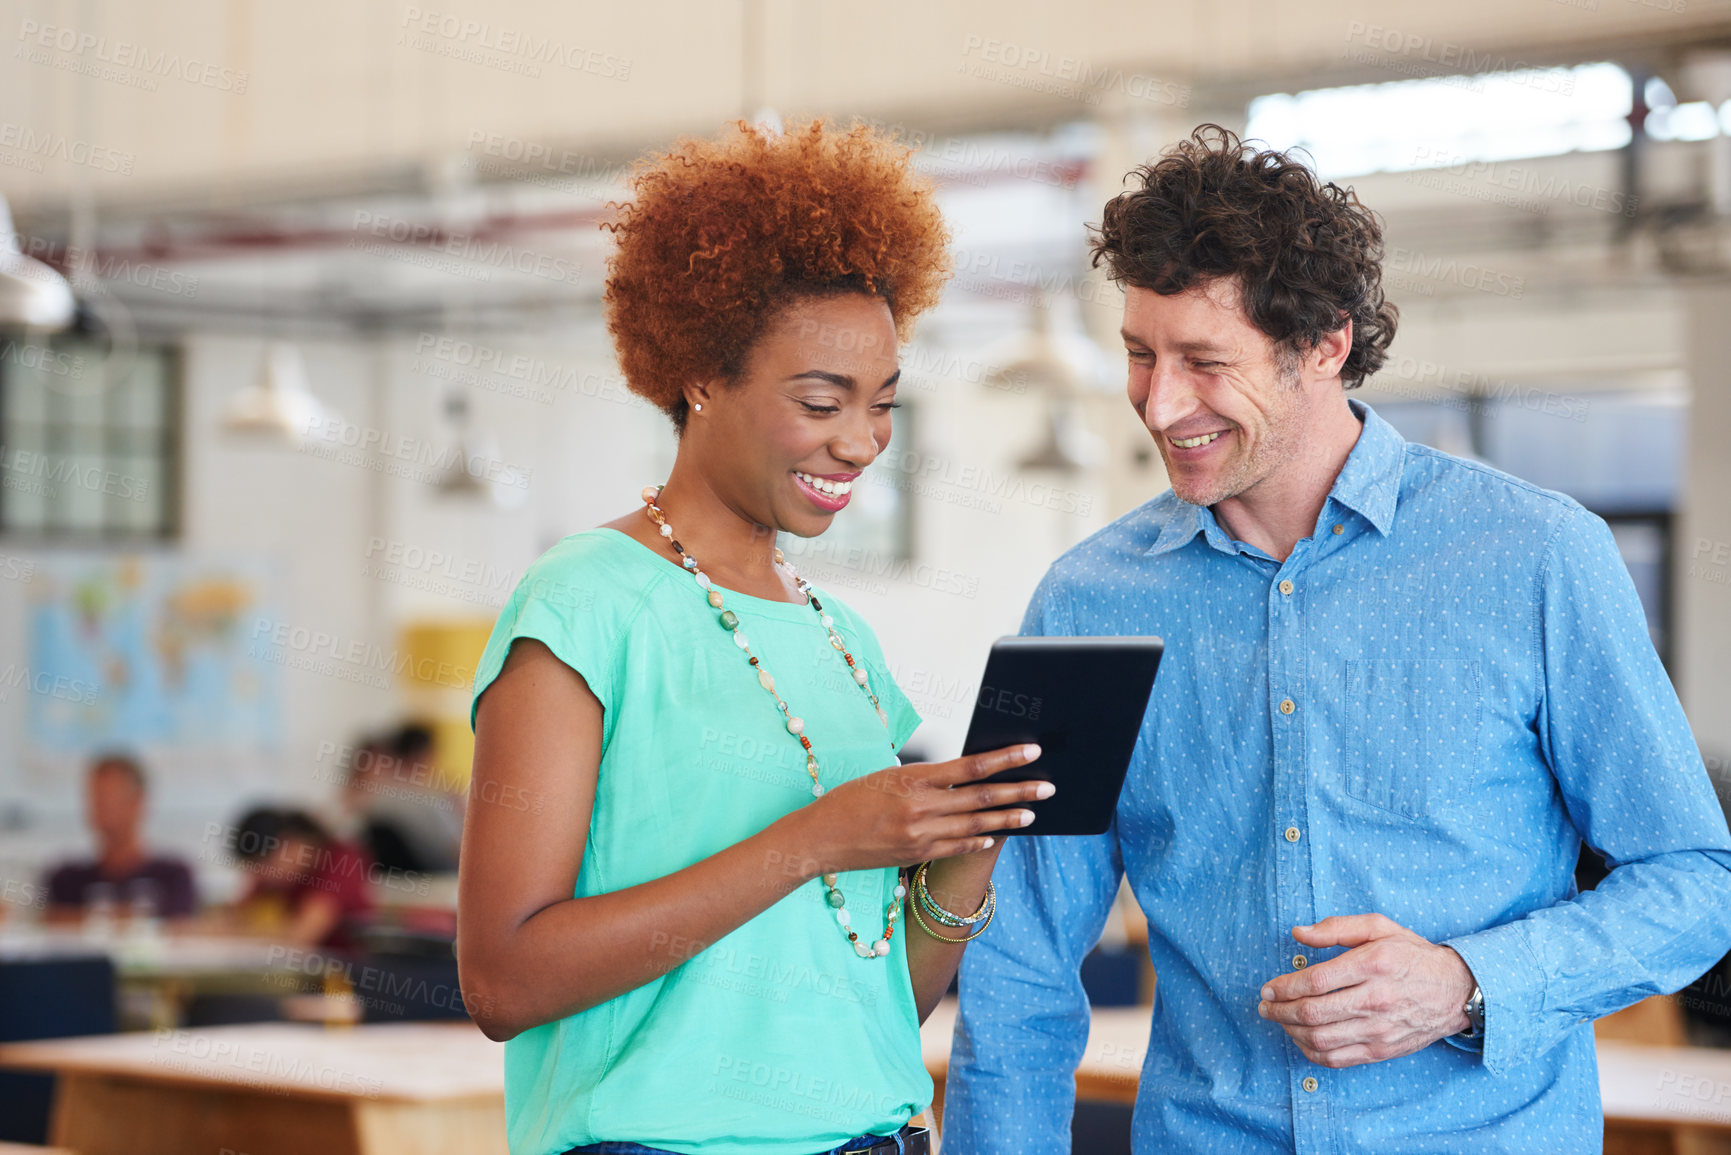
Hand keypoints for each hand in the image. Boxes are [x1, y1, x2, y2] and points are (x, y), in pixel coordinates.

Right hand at [785, 744, 1049, 874]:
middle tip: (1048, 787)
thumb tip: (963, 774)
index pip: (971, 766)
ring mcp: (921, 835)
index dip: (1005, 758)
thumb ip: (925, 778)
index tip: (1031, 750)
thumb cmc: (849, 800)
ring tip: (1032, 814)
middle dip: (1019, 791)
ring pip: (976, 824)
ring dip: (1006, 818)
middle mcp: (921, 808)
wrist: (820, 838)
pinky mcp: (916, 855)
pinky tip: (994, 834)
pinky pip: (957, 847)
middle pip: (981, 797)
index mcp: (914, 779)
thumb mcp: (886, 776)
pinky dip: (978, 839)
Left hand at [1257, 913, 1475, 1068]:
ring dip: (1290, 1032)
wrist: (1456, 990)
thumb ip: (1337, 927)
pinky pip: (1337, 1059)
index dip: (1284, 987)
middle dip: (1279, 1011)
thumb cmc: (1413, 955)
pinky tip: (1301, 1039)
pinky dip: (1311, 1052)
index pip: (1315, 981)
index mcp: (1372, 964)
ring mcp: (1379, 1029)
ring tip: (1279, 1020)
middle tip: (1265, 1006)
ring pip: (1321, 1039)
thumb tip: (1299, 933)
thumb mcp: (1379, 927)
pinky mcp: (1382, 1050)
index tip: (1268, 988)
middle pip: (1313, 1012)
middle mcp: (1375, 999)